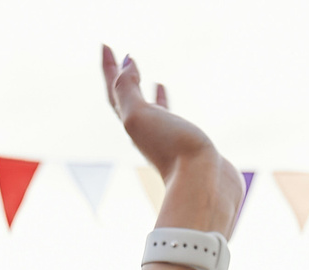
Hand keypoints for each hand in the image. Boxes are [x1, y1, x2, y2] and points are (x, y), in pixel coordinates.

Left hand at [102, 47, 241, 233]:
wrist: (203, 186)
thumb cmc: (171, 151)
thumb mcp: (139, 117)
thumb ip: (128, 91)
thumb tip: (126, 63)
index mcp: (134, 124)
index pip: (115, 90)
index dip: (108, 67)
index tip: (104, 45)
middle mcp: (146, 131)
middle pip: (126, 98)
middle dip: (121, 76)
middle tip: (120, 56)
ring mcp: (166, 137)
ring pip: (149, 108)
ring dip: (144, 90)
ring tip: (144, 75)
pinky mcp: (186, 143)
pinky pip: (170, 116)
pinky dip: (164, 101)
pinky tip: (165, 94)